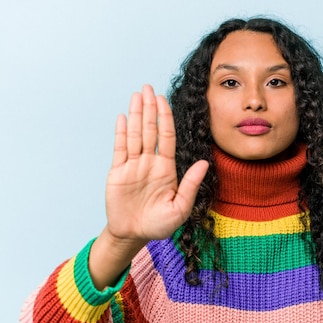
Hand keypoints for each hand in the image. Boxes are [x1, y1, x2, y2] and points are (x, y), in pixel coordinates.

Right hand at [106, 84, 208, 241]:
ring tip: (137, 95)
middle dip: (150, 108)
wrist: (134, 235)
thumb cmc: (159, 224)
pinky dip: (121, 133)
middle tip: (148, 87)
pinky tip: (123, 118)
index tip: (164, 100)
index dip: (165, 118)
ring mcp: (133, 166)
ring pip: (135, 135)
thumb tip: (204, 163)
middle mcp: (149, 163)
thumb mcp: (180, 207)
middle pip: (150, 130)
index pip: (166, 137)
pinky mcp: (118, 173)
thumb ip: (190, 184)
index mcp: (166, 168)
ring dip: (136, 115)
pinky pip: (120, 149)